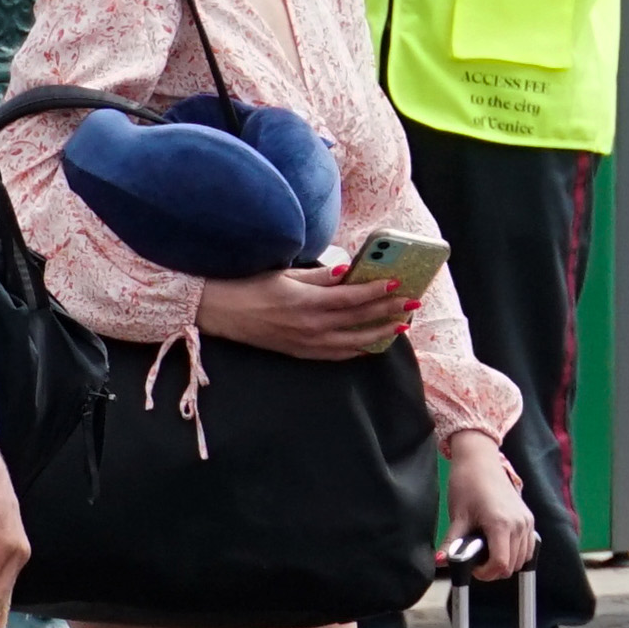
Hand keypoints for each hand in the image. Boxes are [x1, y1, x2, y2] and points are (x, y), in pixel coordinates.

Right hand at [201, 266, 422, 357]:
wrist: (217, 311)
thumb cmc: (249, 286)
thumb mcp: (284, 274)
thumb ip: (319, 276)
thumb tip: (348, 272)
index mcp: (306, 303)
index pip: (351, 298)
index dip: (377, 291)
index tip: (398, 284)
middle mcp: (309, 326)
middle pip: (358, 320)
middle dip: (387, 312)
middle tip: (411, 305)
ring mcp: (304, 343)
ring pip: (351, 342)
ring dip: (378, 334)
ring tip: (399, 327)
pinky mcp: (297, 352)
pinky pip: (333, 355)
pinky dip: (354, 350)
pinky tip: (369, 346)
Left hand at [444, 439, 538, 579]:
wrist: (480, 462)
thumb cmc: (468, 484)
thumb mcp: (457, 516)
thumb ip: (451, 543)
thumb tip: (440, 562)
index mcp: (501, 524)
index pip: (501, 564)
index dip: (485, 573)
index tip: (473, 567)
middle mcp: (519, 524)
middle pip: (512, 566)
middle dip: (493, 569)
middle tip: (476, 559)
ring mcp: (527, 521)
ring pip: (522, 559)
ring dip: (505, 562)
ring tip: (487, 551)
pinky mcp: (529, 519)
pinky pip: (528, 547)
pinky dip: (516, 553)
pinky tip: (499, 545)